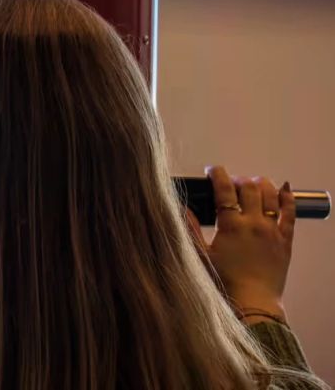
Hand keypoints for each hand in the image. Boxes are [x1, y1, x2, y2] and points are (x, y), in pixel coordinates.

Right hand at [187, 165, 294, 320]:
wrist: (253, 303)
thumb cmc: (225, 282)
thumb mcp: (201, 256)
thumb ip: (191, 229)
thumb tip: (182, 208)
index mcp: (232, 226)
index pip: (224, 190)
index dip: (217, 175)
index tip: (212, 170)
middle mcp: (255, 223)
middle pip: (249, 187)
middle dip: (238, 180)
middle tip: (230, 184)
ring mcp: (273, 230)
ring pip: (271, 195)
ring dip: (261, 184)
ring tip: (252, 184)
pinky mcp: (286, 240)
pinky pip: (291, 213)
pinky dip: (288, 197)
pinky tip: (283, 188)